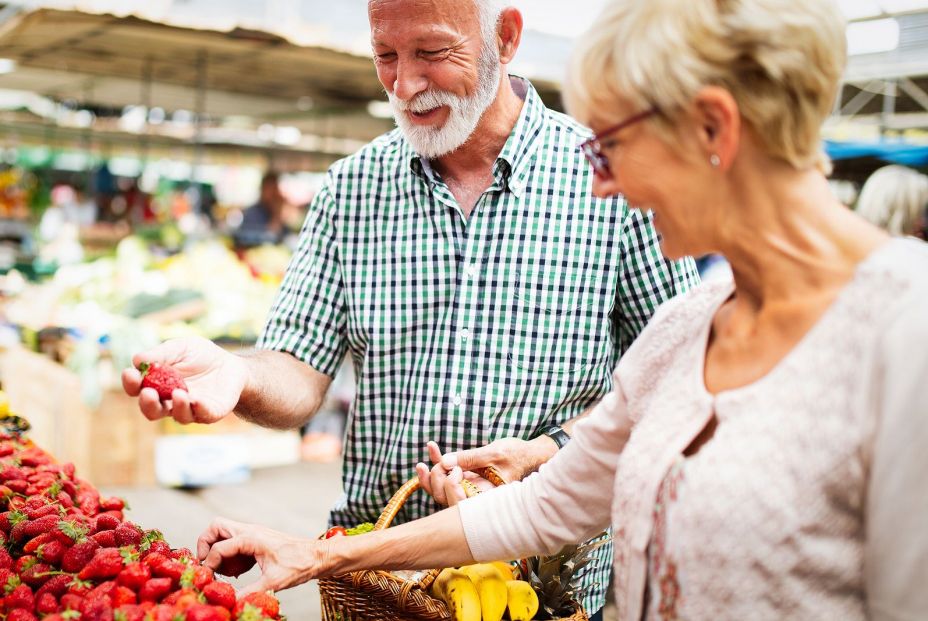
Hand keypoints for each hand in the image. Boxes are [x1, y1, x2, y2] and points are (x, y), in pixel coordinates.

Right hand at [121, 336, 248, 424]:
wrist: (231, 364)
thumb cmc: (201, 356)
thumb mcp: (181, 348)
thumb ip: (161, 354)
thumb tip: (138, 359)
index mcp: (157, 386)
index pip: (137, 389)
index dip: (131, 383)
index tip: (130, 374)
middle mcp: (169, 402)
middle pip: (152, 410)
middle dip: (148, 403)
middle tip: (147, 393)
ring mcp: (190, 409)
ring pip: (177, 415)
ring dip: (176, 406)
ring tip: (177, 393)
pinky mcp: (210, 412)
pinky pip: (203, 414)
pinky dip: (199, 408)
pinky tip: (196, 400)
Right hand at [197, 517, 318, 594]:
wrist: (316, 557)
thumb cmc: (298, 565)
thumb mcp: (273, 582)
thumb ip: (249, 592)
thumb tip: (232, 602)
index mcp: (251, 538)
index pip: (218, 546)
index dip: (209, 564)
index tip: (209, 579)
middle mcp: (250, 531)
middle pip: (215, 527)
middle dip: (205, 544)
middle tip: (209, 565)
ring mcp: (253, 534)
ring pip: (223, 532)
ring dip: (217, 550)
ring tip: (226, 571)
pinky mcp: (256, 541)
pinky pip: (234, 542)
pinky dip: (230, 555)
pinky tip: (238, 572)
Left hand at [415, 437, 557, 505]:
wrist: (528, 453)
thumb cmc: (516, 454)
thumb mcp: (493, 453)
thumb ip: (470, 458)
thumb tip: (445, 462)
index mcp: (485, 498)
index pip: (459, 504)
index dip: (449, 488)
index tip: (453, 468)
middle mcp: (475, 498)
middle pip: (445, 498)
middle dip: (435, 479)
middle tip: (440, 460)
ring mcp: (469, 489)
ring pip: (442, 489)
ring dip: (431, 473)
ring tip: (426, 455)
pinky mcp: (467, 479)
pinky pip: (447, 475)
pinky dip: (438, 462)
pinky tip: (432, 447)